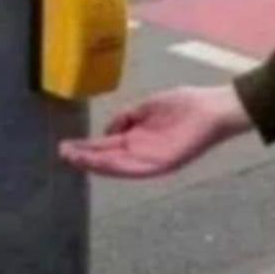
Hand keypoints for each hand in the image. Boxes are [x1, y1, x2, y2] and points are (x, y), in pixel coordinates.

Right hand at [58, 84, 251, 178]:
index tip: (67, 146)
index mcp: (137, 138)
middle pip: (108, 158)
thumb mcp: (147, 107)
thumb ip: (126, 118)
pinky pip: (134, 169)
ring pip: (116, 166)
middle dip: (84, 157)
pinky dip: (114, 167)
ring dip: (94, 164)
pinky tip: (98, 162)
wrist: (213, 108)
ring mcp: (151, 160)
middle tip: (61, 154)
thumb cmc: (185, 104)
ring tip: (73, 159)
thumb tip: (106, 132)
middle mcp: (141, 153)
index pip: (107, 145)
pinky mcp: (162, 165)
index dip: (87, 146)